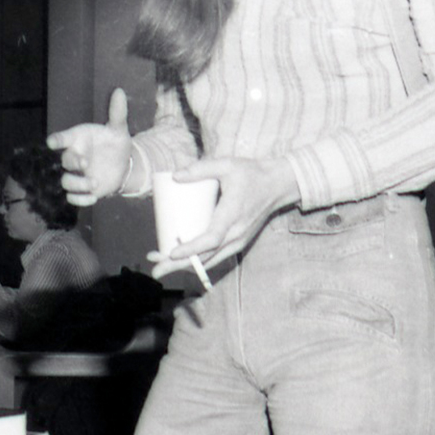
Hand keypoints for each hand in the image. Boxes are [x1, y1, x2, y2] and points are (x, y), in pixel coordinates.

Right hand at [47, 88, 132, 205]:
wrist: (123, 165)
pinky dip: (80, 200)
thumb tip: (120, 92)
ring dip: (77, 184)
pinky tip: (93, 199)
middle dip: (71, 162)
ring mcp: (77, 175)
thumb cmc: (114, 143)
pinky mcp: (83, 190)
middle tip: (85, 163)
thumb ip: (117, 113)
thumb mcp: (118, 129)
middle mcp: (74, 157)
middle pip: (64, 161)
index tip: (53, 142)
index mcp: (78, 140)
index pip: (62, 138)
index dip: (57, 140)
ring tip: (94, 183)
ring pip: (66, 182)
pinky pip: (74, 198)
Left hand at [148, 156, 299, 277]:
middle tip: (155, 270)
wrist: (279, 185)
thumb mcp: (228, 165)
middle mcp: (237, 233)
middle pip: (206, 257)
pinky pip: (217, 257)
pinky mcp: (239, 242)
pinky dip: (198, 262)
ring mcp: (239, 241)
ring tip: (161, 266)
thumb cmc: (253, 174)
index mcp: (233, 215)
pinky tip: (182, 262)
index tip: (171, 253)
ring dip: (186, 266)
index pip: (211, 239)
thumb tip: (175, 176)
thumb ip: (201, 168)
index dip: (191, 248)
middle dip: (179, 265)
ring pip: (210, 261)